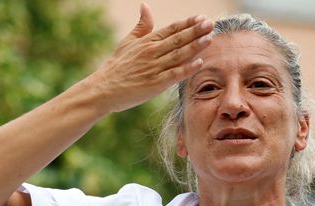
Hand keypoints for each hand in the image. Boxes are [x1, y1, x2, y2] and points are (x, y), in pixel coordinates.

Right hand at [87, 3, 213, 112]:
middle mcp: (152, 53)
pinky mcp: (154, 84)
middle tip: (211, 23)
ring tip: (210, 38)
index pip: (171, 29)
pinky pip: (174, 75)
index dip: (188, 23)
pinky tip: (200, 63)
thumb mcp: (127, 42)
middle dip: (196, 31)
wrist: (103, 89)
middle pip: (178, 40)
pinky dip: (187, 69)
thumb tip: (145, 6)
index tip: (202, 17)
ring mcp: (154, 68)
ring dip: (195, 46)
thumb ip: (141, 26)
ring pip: (178, 55)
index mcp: (147, 42)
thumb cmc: (116, 67)